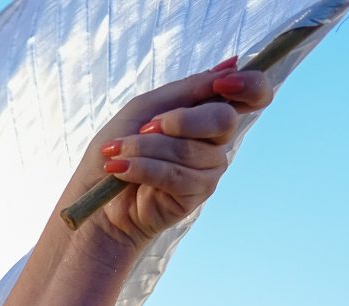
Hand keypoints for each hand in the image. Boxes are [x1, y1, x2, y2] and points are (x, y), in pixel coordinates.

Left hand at [82, 62, 275, 248]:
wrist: (94, 197)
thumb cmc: (117, 148)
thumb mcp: (146, 108)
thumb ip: (188, 89)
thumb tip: (232, 64)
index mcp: (207, 112)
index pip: (254, 95)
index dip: (249, 85)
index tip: (222, 84)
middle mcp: (215, 139)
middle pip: (223, 119)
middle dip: (180, 121)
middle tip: (146, 127)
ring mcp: (209, 168)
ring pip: (189, 150)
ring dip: (146, 148)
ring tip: (117, 152)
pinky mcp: (197, 194)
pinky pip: (176, 175)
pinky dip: (143, 168)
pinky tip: (120, 169)